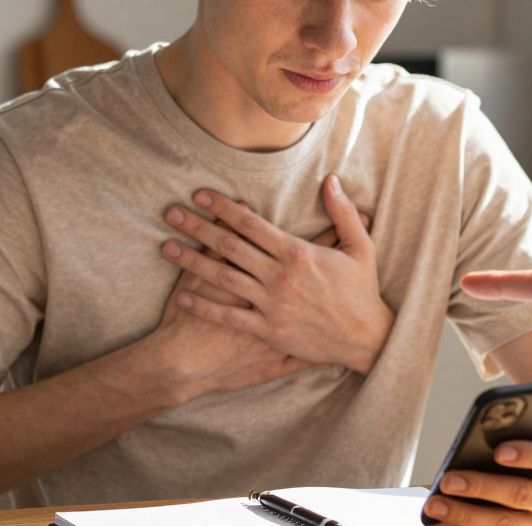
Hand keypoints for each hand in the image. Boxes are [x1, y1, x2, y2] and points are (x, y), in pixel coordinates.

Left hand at [161, 175, 394, 374]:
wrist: (365, 339)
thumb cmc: (362, 292)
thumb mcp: (361, 247)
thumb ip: (343, 213)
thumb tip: (331, 180)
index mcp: (298, 252)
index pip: (250, 223)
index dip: (222, 207)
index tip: (198, 195)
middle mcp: (279, 277)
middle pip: (229, 245)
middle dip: (197, 227)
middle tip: (170, 213)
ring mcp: (271, 304)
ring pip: (223, 278)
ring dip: (191, 261)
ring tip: (166, 247)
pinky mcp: (268, 331)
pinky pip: (229, 317)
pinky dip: (205, 307)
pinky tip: (182, 297)